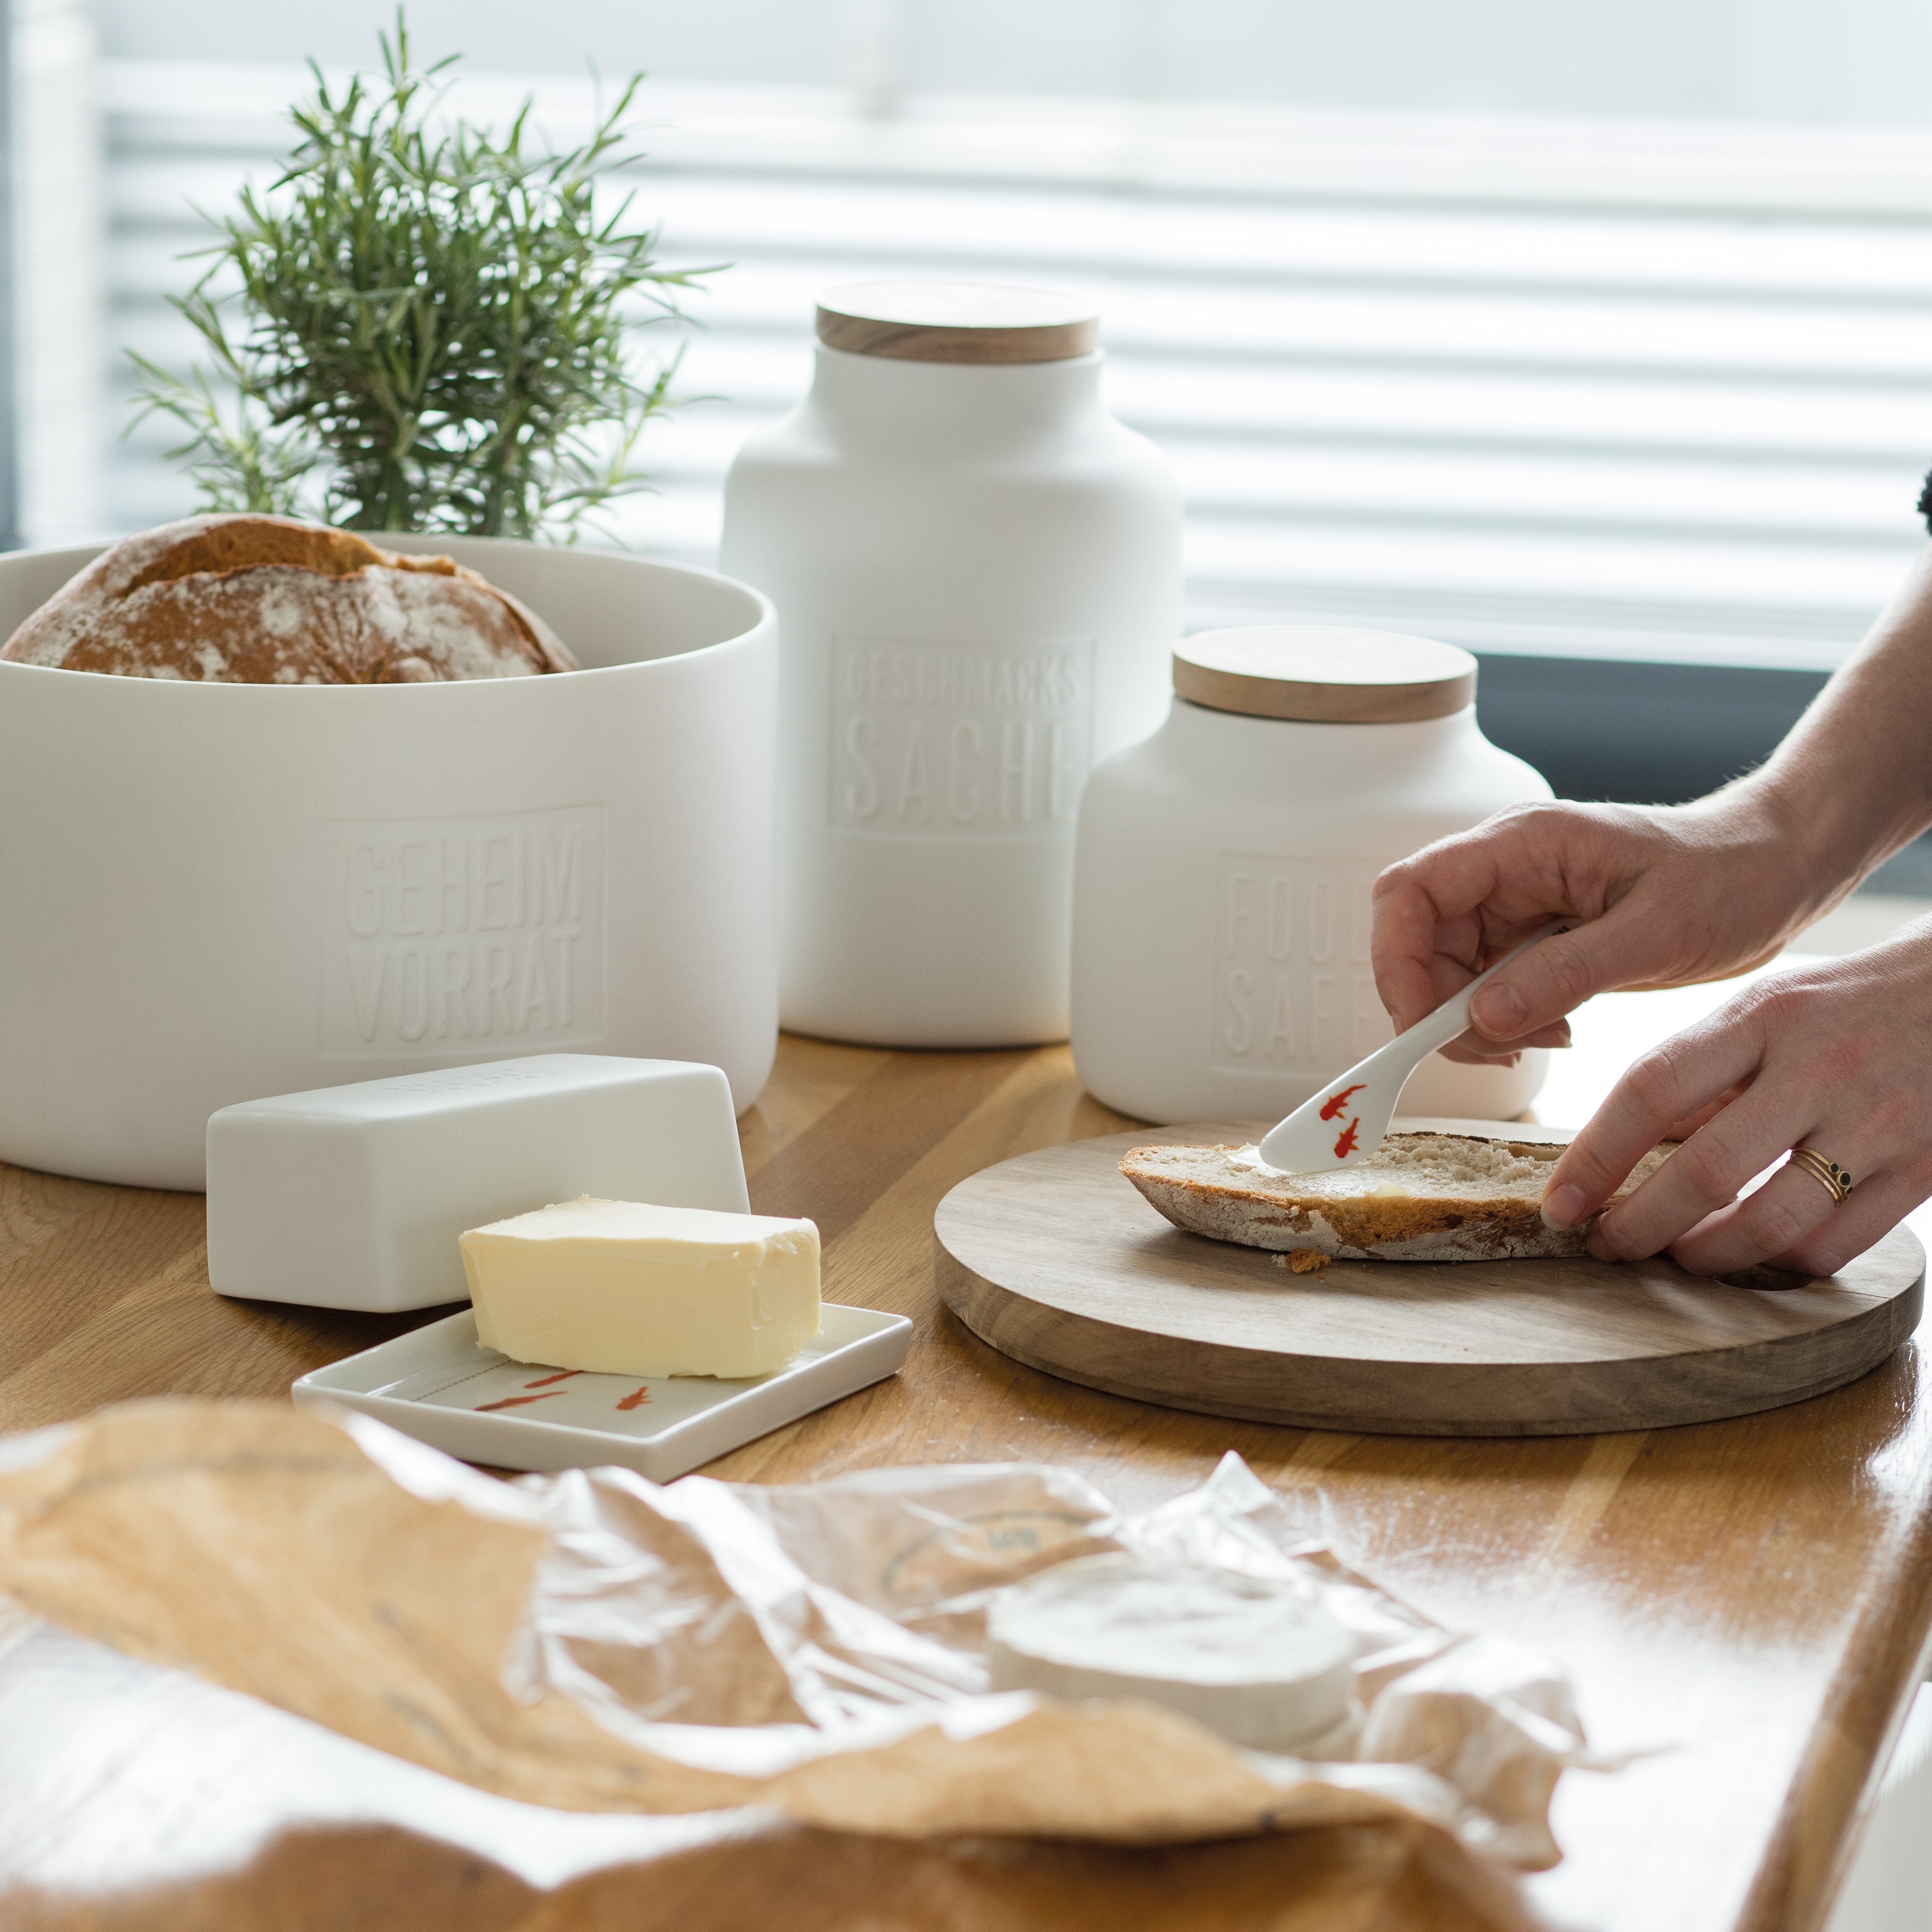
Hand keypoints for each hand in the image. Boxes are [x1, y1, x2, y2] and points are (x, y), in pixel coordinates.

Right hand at [1371, 792, 1828, 1064]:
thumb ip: (1565, 972)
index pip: (1408, 893)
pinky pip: (1486, 985)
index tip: (1426, 1025)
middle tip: (1499, 1049)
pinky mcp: (1533, 937)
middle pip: (1417, 941)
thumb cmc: (1729, 878)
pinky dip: (1505, 1020)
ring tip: (1545, 1039)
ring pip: (1446, 971)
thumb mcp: (1656, 932)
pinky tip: (1555, 1030)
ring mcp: (1515, 903)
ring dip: (1474, 1021)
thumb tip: (1481, 1017)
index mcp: (1520, 844)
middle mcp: (1504, 869)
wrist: (1777, 871)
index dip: (1397, 962)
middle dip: (1438, 1007)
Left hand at [1539, 922, 1931, 1274]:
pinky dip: (1779, 1262)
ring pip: (1771, 1223)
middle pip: (1705, 1169)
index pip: (1652, 1089)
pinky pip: (1834, 1245)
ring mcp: (1878, 1124)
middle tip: (1606, 1245)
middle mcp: (1820, 1068)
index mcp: (1763, 1017)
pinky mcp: (1925, 1169)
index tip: (1561, 1204)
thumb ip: (1701, 1071)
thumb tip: (1623, 1144)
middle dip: (1639, 1224)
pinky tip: (1751, 1255)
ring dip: (1704, 1254)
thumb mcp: (1766, 1010)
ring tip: (1673, 1256)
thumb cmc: (1843, 1006)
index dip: (1595, 1156)